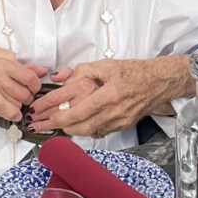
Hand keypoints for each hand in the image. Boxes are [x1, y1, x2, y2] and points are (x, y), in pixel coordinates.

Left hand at [29, 55, 190, 137]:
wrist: (158, 82)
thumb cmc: (133, 71)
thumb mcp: (105, 65)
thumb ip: (80, 71)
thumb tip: (59, 77)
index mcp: (110, 93)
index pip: (76, 109)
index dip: (54, 113)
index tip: (38, 112)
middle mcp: (115, 111)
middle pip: (78, 127)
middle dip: (56, 126)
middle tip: (40, 122)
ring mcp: (119, 121)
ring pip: (86, 132)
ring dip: (68, 129)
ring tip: (54, 123)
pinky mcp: (122, 126)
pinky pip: (98, 131)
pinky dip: (84, 128)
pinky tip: (76, 123)